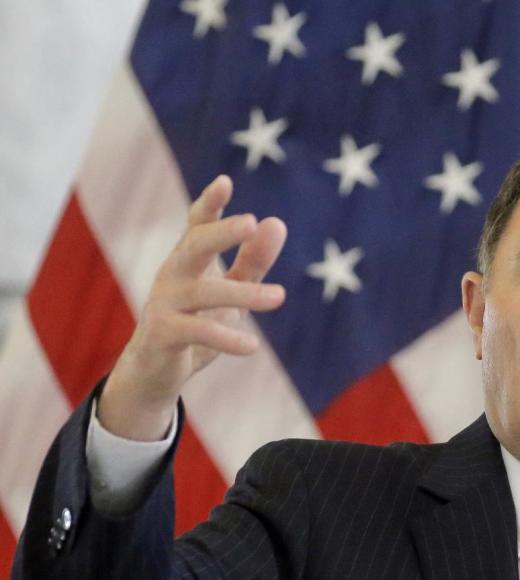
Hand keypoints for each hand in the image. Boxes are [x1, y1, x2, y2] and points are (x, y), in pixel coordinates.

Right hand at [98, 175, 286, 440]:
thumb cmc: (197, 321)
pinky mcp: (161, 334)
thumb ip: (253, 261)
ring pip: (203, 292)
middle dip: (221, 233)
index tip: (225, 182)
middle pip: (195, 246)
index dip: (209, 204)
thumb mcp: (231, 291)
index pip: (197, 224)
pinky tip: (252, 347)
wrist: (155, 371)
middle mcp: (173, 274)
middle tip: (250, 222)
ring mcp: (164, 303)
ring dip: (243, 293)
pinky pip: (197, 332)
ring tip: (280, 297)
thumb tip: (277, 223)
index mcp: (189, 259)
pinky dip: (226, 338)